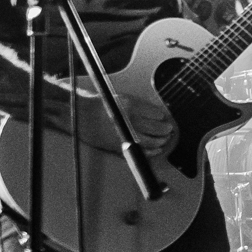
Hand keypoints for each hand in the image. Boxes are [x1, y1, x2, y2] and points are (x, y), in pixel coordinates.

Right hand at [58, 87, 175, 158]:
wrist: (83, 115)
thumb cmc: (102, 106)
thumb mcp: (123, 99)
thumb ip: (140, 107)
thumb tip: (157, 115)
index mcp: (133, 106)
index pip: (157, 113)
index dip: (161, 117)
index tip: (163, 118)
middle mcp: (131, 120)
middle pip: (158, 128)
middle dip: (166, 129)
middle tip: (168, 129)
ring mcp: (127, 134)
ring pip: (153, 141)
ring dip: (162, 140)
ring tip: (164, 139)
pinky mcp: (121, 146)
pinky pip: (142, 152)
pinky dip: (152, 152)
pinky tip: (156, 150)